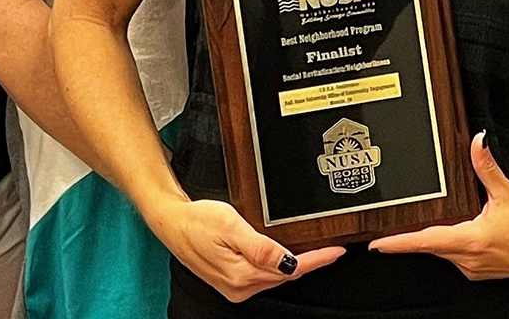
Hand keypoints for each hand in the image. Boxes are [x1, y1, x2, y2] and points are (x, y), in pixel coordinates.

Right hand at [155, 197, 344, 301]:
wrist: (172, 224)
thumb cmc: (197, 220)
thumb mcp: (230, 226)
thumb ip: (260, 246)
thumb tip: (287, 261)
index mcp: (241, 275)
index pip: (291, 269)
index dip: (317, 260)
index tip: (336, 252)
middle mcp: (239, 287)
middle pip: (286, 275)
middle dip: (310, 263)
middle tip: (331, 249)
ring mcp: (235, 287)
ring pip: (275, 277)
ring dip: (295, 265)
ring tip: (316, 251)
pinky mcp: (232, 282)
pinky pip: (263, 276)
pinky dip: (278, 266)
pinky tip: (285, 256)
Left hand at [368, 132, 508, 278]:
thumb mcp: (506, 193)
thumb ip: (487, 168)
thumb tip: (477, 142)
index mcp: (471, 240)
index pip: (426, 241)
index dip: (399, 243)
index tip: (378, 243)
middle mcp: (468, 259)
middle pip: (431, 245)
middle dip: (414, 236)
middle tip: (392, 227)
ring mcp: (472, 268)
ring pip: (443, 252)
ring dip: (436, 239)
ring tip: (433, 224)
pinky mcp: (478, 272)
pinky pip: (455, 258)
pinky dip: (451, 246)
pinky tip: (459, 233)